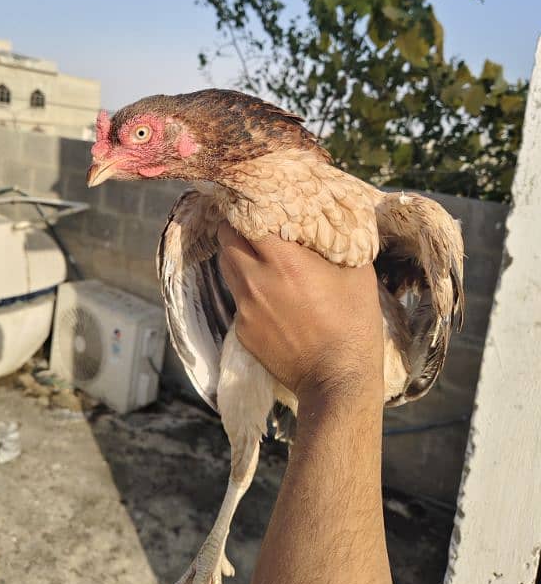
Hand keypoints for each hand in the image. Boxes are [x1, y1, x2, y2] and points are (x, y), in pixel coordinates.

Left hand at [217, 222, 383, 406]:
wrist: (337, 381)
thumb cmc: (354, 324)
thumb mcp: (357, 273)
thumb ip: (336, 241)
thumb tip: (325, 220)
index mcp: (284, 261)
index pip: (245, 219)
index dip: (248, 207)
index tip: (256, 202)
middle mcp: (256, 281)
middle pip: (226, 241)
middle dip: (236, 229)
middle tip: (253, 226)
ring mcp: (245, 309)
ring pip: (227, 269)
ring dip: (238, 258)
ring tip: (260, 258)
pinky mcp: (242, 332)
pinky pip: (238, 299)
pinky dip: (247, 290)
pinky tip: (270, 298)